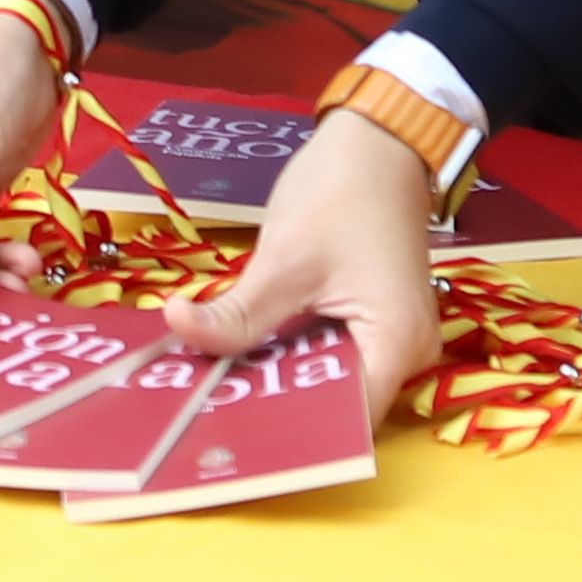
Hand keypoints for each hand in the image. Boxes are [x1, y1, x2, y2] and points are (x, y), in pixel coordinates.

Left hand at [179, 106, 448, 419]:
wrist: (378, 140)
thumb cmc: (340, 192)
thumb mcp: (283, 258)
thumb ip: (238, 311)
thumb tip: (177, 330)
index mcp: (395, 347)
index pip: (343, 422)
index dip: (289, 437)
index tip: (228, 440)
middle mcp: (404, 356)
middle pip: (335, 406)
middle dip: (274, 410)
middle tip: (204, 418)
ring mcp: (390, 338)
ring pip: (329, 380)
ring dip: (277, 381)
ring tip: (211, 394)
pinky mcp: (373, 320)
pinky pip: (329, 354)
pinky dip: (289, 355)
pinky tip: (240, 357)